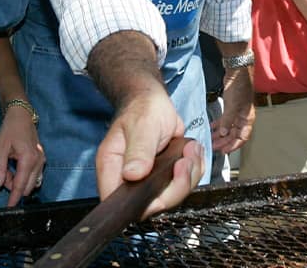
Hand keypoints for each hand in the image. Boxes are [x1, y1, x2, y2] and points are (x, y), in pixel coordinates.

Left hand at [0, 105, 45, 206]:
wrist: (22, 115)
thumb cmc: (10, 130)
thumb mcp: (0, 148)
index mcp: (28, 159)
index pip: (20, 185)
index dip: (14, 198)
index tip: (9, 208)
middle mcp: (39, 162)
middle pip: (27, 186)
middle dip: (13, 186)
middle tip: (2, 175)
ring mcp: (42, 160)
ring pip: (31, 182)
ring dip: (18, 181)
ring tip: (8, 168)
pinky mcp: (42, 159)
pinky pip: (34, 175)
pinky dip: (24, 176)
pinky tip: (15, 167)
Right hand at [96, 85, 203, 218]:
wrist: (152, 101)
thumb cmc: (142, 109)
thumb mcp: (142, 125)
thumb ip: (139, 150)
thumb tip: (133, 175)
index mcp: (112, 167)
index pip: (119, 202)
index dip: (143, 203)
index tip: (164, 185)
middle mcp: (127, 178)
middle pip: (152, 204)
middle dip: (176, 185)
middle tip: (185, 160)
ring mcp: (146, 180)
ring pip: (171, 196)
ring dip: (189, 175)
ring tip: (189, 150)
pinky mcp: (163, 177)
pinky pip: (183, 185)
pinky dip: (194, 169)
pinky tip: (191, 150)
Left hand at [211, 66, 253, 152]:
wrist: (237, 72)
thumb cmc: (239, 87)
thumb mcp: (232, 105)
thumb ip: (228, 120)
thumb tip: (224, 133)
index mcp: (247, 119)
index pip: (242, 138)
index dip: (233, 146)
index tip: (223, 151)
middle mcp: (243, 118)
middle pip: (234, 135)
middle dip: (224, 142)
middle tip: (214, 147)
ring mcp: (237, 112)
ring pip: (229, 128)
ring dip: (220, 135)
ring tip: (211, 140)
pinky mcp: (230, 107)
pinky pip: (225, 120)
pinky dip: (218, 125)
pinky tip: (211, 128)